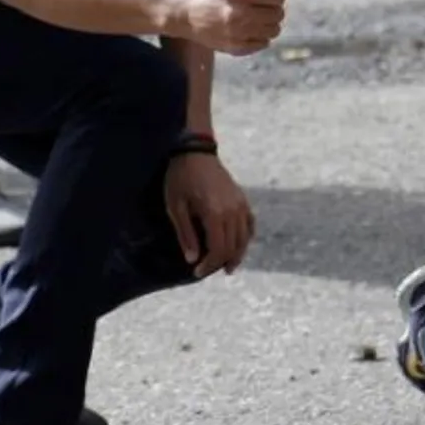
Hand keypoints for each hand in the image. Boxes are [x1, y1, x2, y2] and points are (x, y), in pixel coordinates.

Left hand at [164, 152, 255, 277]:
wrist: (195, 152)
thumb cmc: (180, 179)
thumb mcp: (176, 207)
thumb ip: (186, 234)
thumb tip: (193, 260)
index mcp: (215, 214)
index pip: (218, 249)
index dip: (209, 265)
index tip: (197, 273)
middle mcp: (233, 211)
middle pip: (233, 247)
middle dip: (221, 263)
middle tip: (207, 271)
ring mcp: (241, 204)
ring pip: (244, 238)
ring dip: (236, 254)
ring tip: (226, 266)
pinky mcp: (243, 199)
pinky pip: (249, 224)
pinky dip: (246, 238)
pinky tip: (239, 246)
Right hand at [179, 0, 287, 53]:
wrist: (188, 14)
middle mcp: (238, 12)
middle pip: (278, 13)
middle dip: (275, 7)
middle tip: (265, 4)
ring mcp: (237, 32)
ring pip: (274, 30)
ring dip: (270, 22)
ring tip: (259, 16)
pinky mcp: (235, 47)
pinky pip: (264, 43)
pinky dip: (262, 36)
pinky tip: (251, 28)